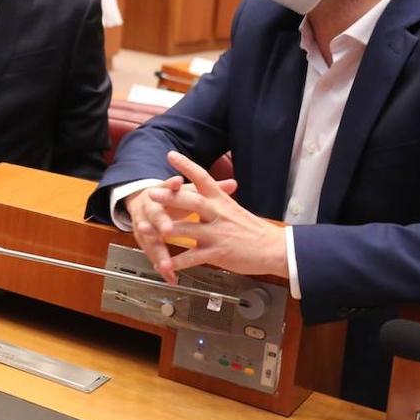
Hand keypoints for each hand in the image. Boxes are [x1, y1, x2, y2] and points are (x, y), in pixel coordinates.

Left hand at [129, 151, 287, 283]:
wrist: (275, 249)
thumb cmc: (254, 230)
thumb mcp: (234, 209)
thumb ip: (219, 198)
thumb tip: (209, 186)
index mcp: (222, 201)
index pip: (203, 178)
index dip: (187, 166)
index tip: (171, 155)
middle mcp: (218, 214)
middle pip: (192, 202)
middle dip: (170, 198)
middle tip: (151, 193)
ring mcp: (217, 234)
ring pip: (186, 230)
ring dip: (163, 231)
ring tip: (144, 230)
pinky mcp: (218, 254)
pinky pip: (192, 257)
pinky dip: (176, 262)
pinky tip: (163, 264)